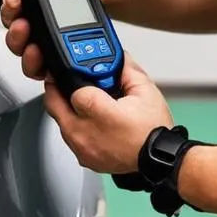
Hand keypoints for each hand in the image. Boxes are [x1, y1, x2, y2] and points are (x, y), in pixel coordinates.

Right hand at [0, 0, 90, 81]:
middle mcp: (22, 6)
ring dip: (22, 46)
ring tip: (34, 44)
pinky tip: (44, 57)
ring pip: (17, 46)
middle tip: (24, 25)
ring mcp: (33, 28)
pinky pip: (34, 62)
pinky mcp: (45, 46)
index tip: (12, 3)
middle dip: (13, 27)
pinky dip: (36, 63)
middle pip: (6, 25)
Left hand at [43, 55, 173, 174]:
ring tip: (82, 102)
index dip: (77, 78)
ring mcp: (82, 149)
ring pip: (59, 122)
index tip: (82, 74)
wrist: (162, 159)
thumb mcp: (145, 90)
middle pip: (54, 105)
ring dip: (66, 109)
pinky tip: (89, 121)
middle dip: (58, 90)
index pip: (72, 89)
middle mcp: (84, 134)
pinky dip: (75, 127)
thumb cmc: (154, 129)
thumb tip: (118, 57)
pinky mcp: (85, 159)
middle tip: (65, 80)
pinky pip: (70, 138)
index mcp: (99, 114)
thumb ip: (127, 69)